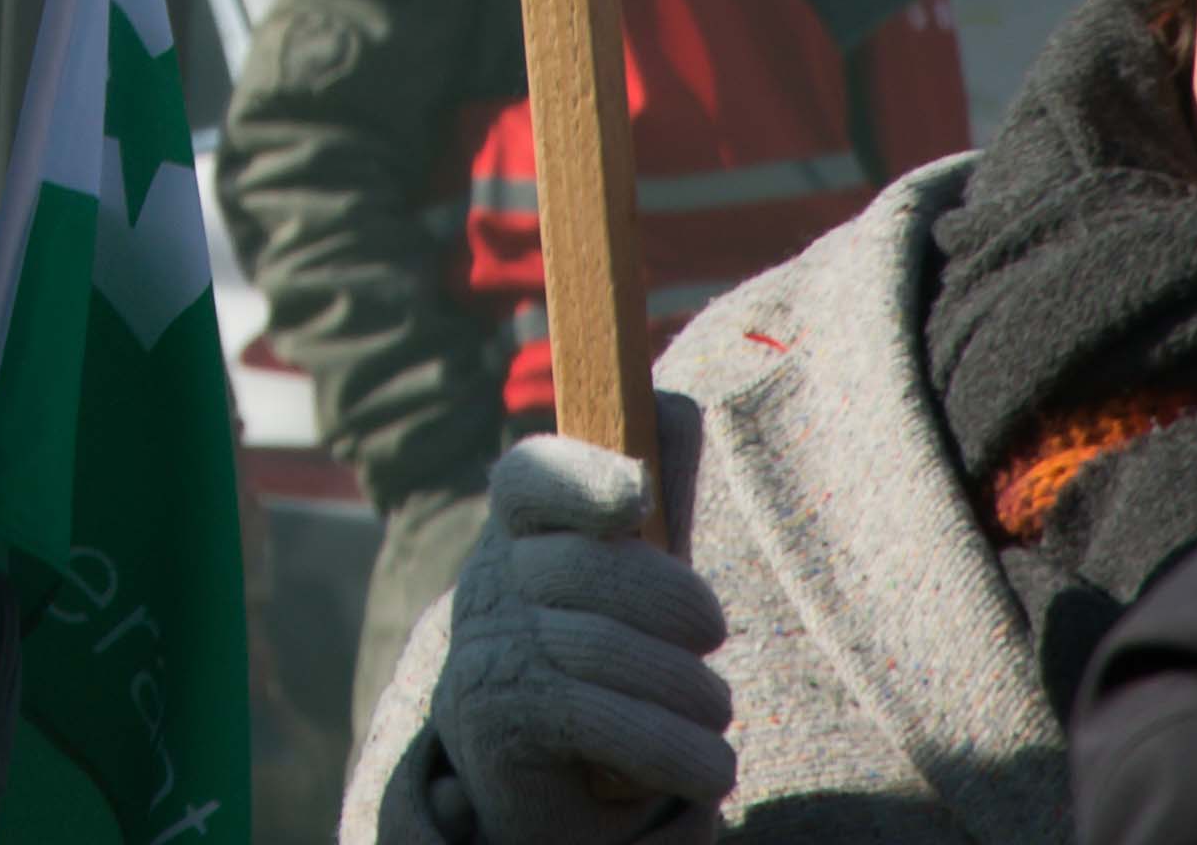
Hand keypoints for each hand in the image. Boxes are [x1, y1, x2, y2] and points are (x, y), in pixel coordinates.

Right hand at [429, 432, 733, 844]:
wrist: (551, 795)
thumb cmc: (608, 666)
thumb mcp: (636, 585)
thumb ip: (658, 505)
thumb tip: (673, 402)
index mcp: (518, 532)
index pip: (530, 479)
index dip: (582, 478)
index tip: (636, 496)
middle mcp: (487, 584)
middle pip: (593, 567)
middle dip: (678, 606)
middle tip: (712, 642)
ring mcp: (482, 651)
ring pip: (606, 649)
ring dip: (690, 695)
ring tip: (714, 719)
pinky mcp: (495, 718)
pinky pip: (596, 715)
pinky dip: (674, 749)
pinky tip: (709, 767)